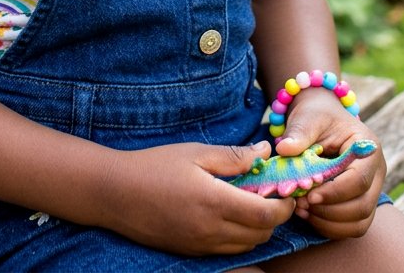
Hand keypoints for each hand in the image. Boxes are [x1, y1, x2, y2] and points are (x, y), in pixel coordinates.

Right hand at [99, 140, 296, 255]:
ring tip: (249, 201)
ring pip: (246, 246)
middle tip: (270, 193)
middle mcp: (211, 230)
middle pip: (260, 235)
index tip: (287, 190)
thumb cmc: (155, 166)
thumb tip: (264, 152)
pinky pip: (227, 250)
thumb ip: (233, 156)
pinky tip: (228, 213)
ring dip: (256, 228)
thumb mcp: (195, 152)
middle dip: (273, 216)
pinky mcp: (191, 252)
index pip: (265, 215)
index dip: (283, 206)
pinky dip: (238, 236)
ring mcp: (201, 245)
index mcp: (214, 202)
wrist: (116, 193)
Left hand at [273, 90, 385, 239]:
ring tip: (301, 210)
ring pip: (359, 222)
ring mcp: (372, 190)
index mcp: (368, 147)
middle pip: (363, 206)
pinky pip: (352, 226)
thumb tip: (285, 149)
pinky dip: (330, 226)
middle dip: (330, 211)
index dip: (334, 192)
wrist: (321, 117)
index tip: (309, 196)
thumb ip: (298, 133)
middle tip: (300, 205)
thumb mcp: (308, 118)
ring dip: (329, 222)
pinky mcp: (361, 203)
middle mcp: (376, 171)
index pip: (359, 179)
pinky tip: (308, 214)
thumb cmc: (317, 115)